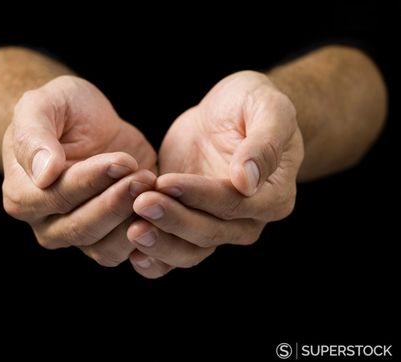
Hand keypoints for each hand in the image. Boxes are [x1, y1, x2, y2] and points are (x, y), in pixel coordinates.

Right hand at [2, 75, 156, 266]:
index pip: (56, 197)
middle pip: (82, 229)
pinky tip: (163, 208)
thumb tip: (44, 174)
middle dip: (116, 203)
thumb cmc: (62, 111)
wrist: (88, 123)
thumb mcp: (43, 104)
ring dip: (133, 221)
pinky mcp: (111, 236)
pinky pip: (128, 251)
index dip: (91, 181)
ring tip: (151, 185)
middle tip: (143, 176)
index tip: (122, 160)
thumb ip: (35, 136)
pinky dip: (148, 236)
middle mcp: (48, 224)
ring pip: (106, 248)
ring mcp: (80, 236)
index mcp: (23, 195)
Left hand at [127, 71, 303, 277]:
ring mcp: (218, 226)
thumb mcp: (268, 109)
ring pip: (191, 251)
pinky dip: (155, 258)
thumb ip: (264, 144)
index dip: (200, 196)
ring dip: (161, 244)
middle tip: (141, 203)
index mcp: (273, 196)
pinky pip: (175, 251)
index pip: (235, 204)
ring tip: (132, 229)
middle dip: (174, 220)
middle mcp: (248, 220)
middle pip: (210, 233)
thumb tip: (247, 181)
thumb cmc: (251, 106)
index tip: (166, 181)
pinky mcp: (191, 222)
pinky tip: (132, 253)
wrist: (225, 116)